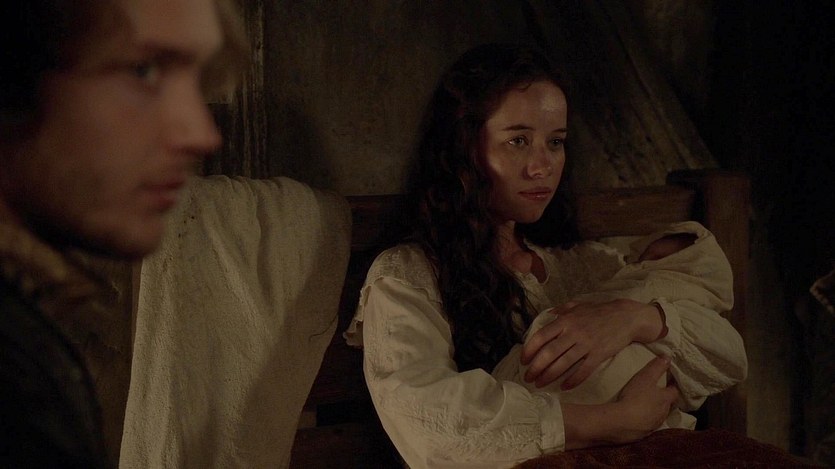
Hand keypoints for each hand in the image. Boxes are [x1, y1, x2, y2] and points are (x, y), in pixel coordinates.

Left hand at [520, 299, 662, 388]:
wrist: (626, 317)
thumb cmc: (600, 311)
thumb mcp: (578, 305)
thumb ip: (562, 310)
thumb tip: (548, 314)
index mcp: (565, 321)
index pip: (541, 337)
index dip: (529, 350)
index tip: (523, 361)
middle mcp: (573, 333)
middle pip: (549, 353)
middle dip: (535, 368)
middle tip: (527, 378)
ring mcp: (586, 344)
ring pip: (563, 364)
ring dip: (549, 376)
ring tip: (540, 384)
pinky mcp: (599, 355)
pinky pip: (583, 371)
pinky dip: (573, 381)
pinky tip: (564, 387)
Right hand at [610, 356, 679, 442]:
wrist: (622, 423)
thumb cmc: (636, 397)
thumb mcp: (645, 377)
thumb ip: (656, 367)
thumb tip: (667, 357)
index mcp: (666, 399)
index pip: (675, 392)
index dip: (673, 386)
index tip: (670, 381)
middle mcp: (663, 413)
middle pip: (668, 405)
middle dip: (665, 400)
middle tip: (658, 393)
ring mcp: (654, 424)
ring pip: (658, 416)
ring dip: (655, 410)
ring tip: (646, 405)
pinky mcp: (644, 433)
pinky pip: (648, 425)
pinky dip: (645, 420)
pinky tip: (637, 418)